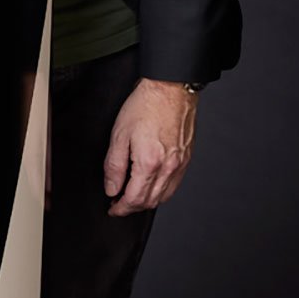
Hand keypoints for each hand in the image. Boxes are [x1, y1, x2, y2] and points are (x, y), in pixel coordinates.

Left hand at [103, 79, 197, 215]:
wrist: (171, 89)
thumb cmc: (145, 106)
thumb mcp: (119, 136)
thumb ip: (114, 167)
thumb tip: (112, 188)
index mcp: (149, 163)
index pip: (134, 199)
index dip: (121, 208)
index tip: (113, 209)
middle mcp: (168, 167)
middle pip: (150, 202)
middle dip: (132, 207)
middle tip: (119, 203)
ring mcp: (180, 164)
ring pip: (164, 196)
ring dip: (147, 201)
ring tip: (133, 196)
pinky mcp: (186, 158)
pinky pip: (174, 184)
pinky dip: (161, 191)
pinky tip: (151, 185)